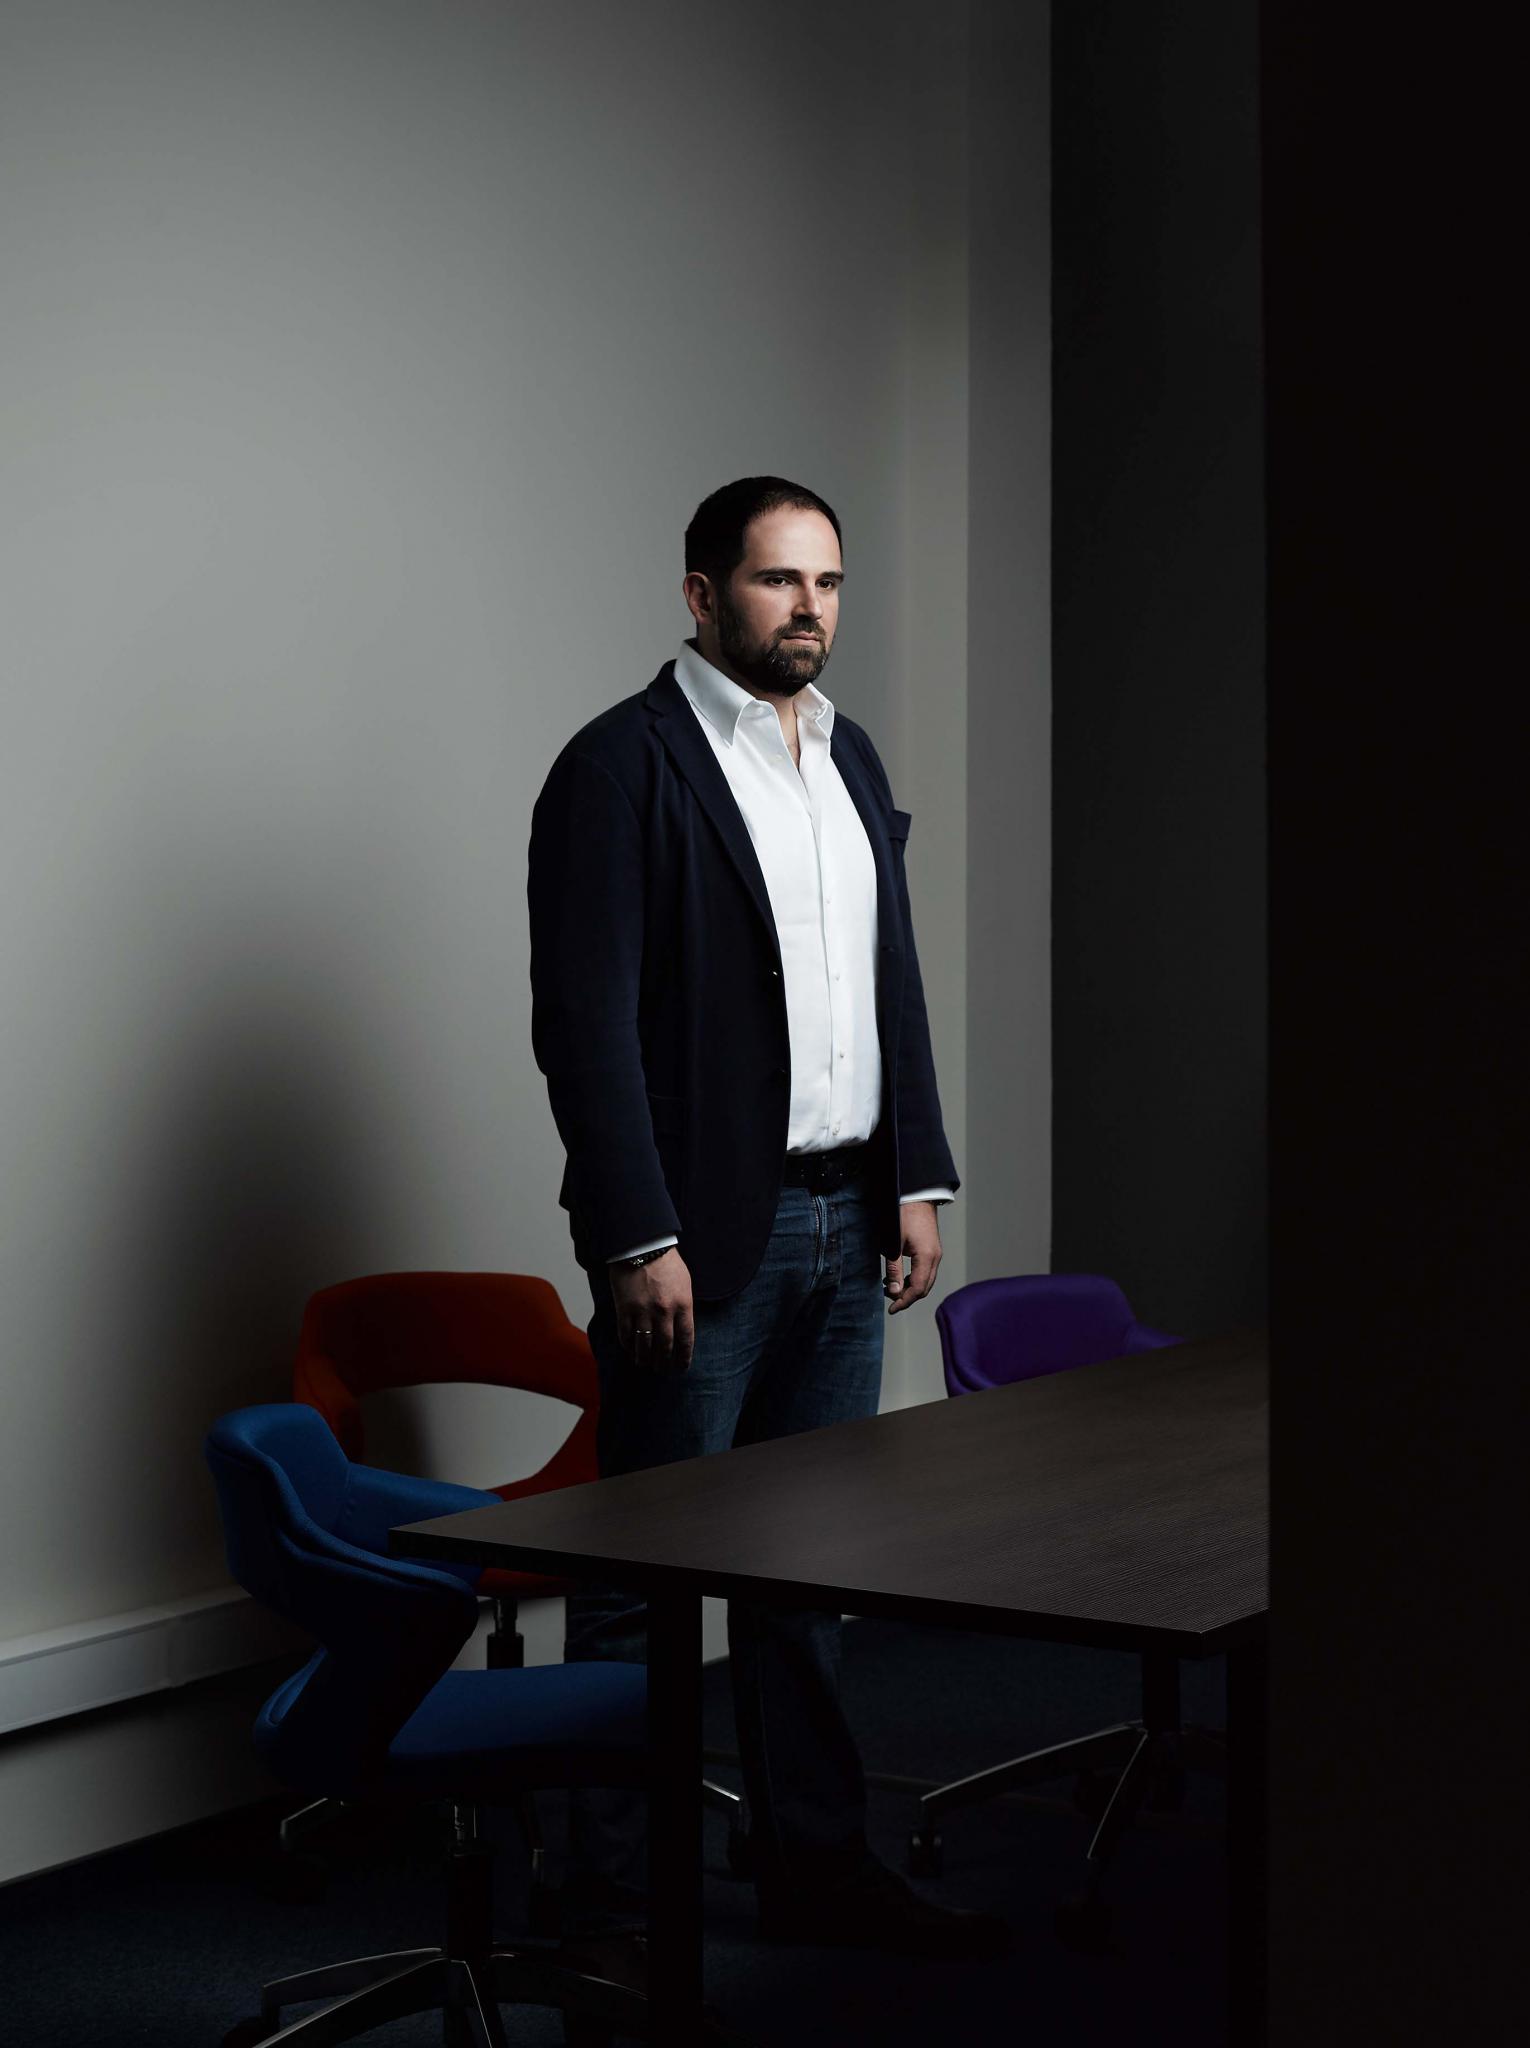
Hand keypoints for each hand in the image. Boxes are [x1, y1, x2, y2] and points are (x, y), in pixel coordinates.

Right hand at [608, 1248, 694, 1372]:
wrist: (641, 1245)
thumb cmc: (666, 1262)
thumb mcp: (685, 1284)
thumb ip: (684, 1307)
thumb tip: (681, 1328)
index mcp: (683, 1305)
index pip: (686, 1340)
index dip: (683, 1358)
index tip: (681, 1367)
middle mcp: (664, 1312)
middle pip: (665, 1347)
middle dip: (664, 1362)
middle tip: (662, 1370)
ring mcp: (643, 1312)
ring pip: (644, 1345)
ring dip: (645, 1358)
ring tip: (645, 1364)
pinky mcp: (624, 1309)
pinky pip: (626, 1334)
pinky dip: (628, 1345)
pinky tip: (630, 1350)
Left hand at [884, 1200, 941, 1313]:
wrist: (917, 1196)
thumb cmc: (903, 1216)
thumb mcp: (893, 1244)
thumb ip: (894, 1270)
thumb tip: (893, 1292)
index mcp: (927, 1257)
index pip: (918, 1289)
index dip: (904, 1301)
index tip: (891, 1308)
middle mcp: (935, 1258)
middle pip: (924, 1288)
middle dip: (908, 1297)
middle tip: (890, 1301)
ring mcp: (936, 1254)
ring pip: (926, 1280)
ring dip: (911, 1288)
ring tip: (891, 1288)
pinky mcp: (933, 1249)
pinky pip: (926, 1271)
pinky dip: (914, 1279)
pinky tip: (900, 1277)